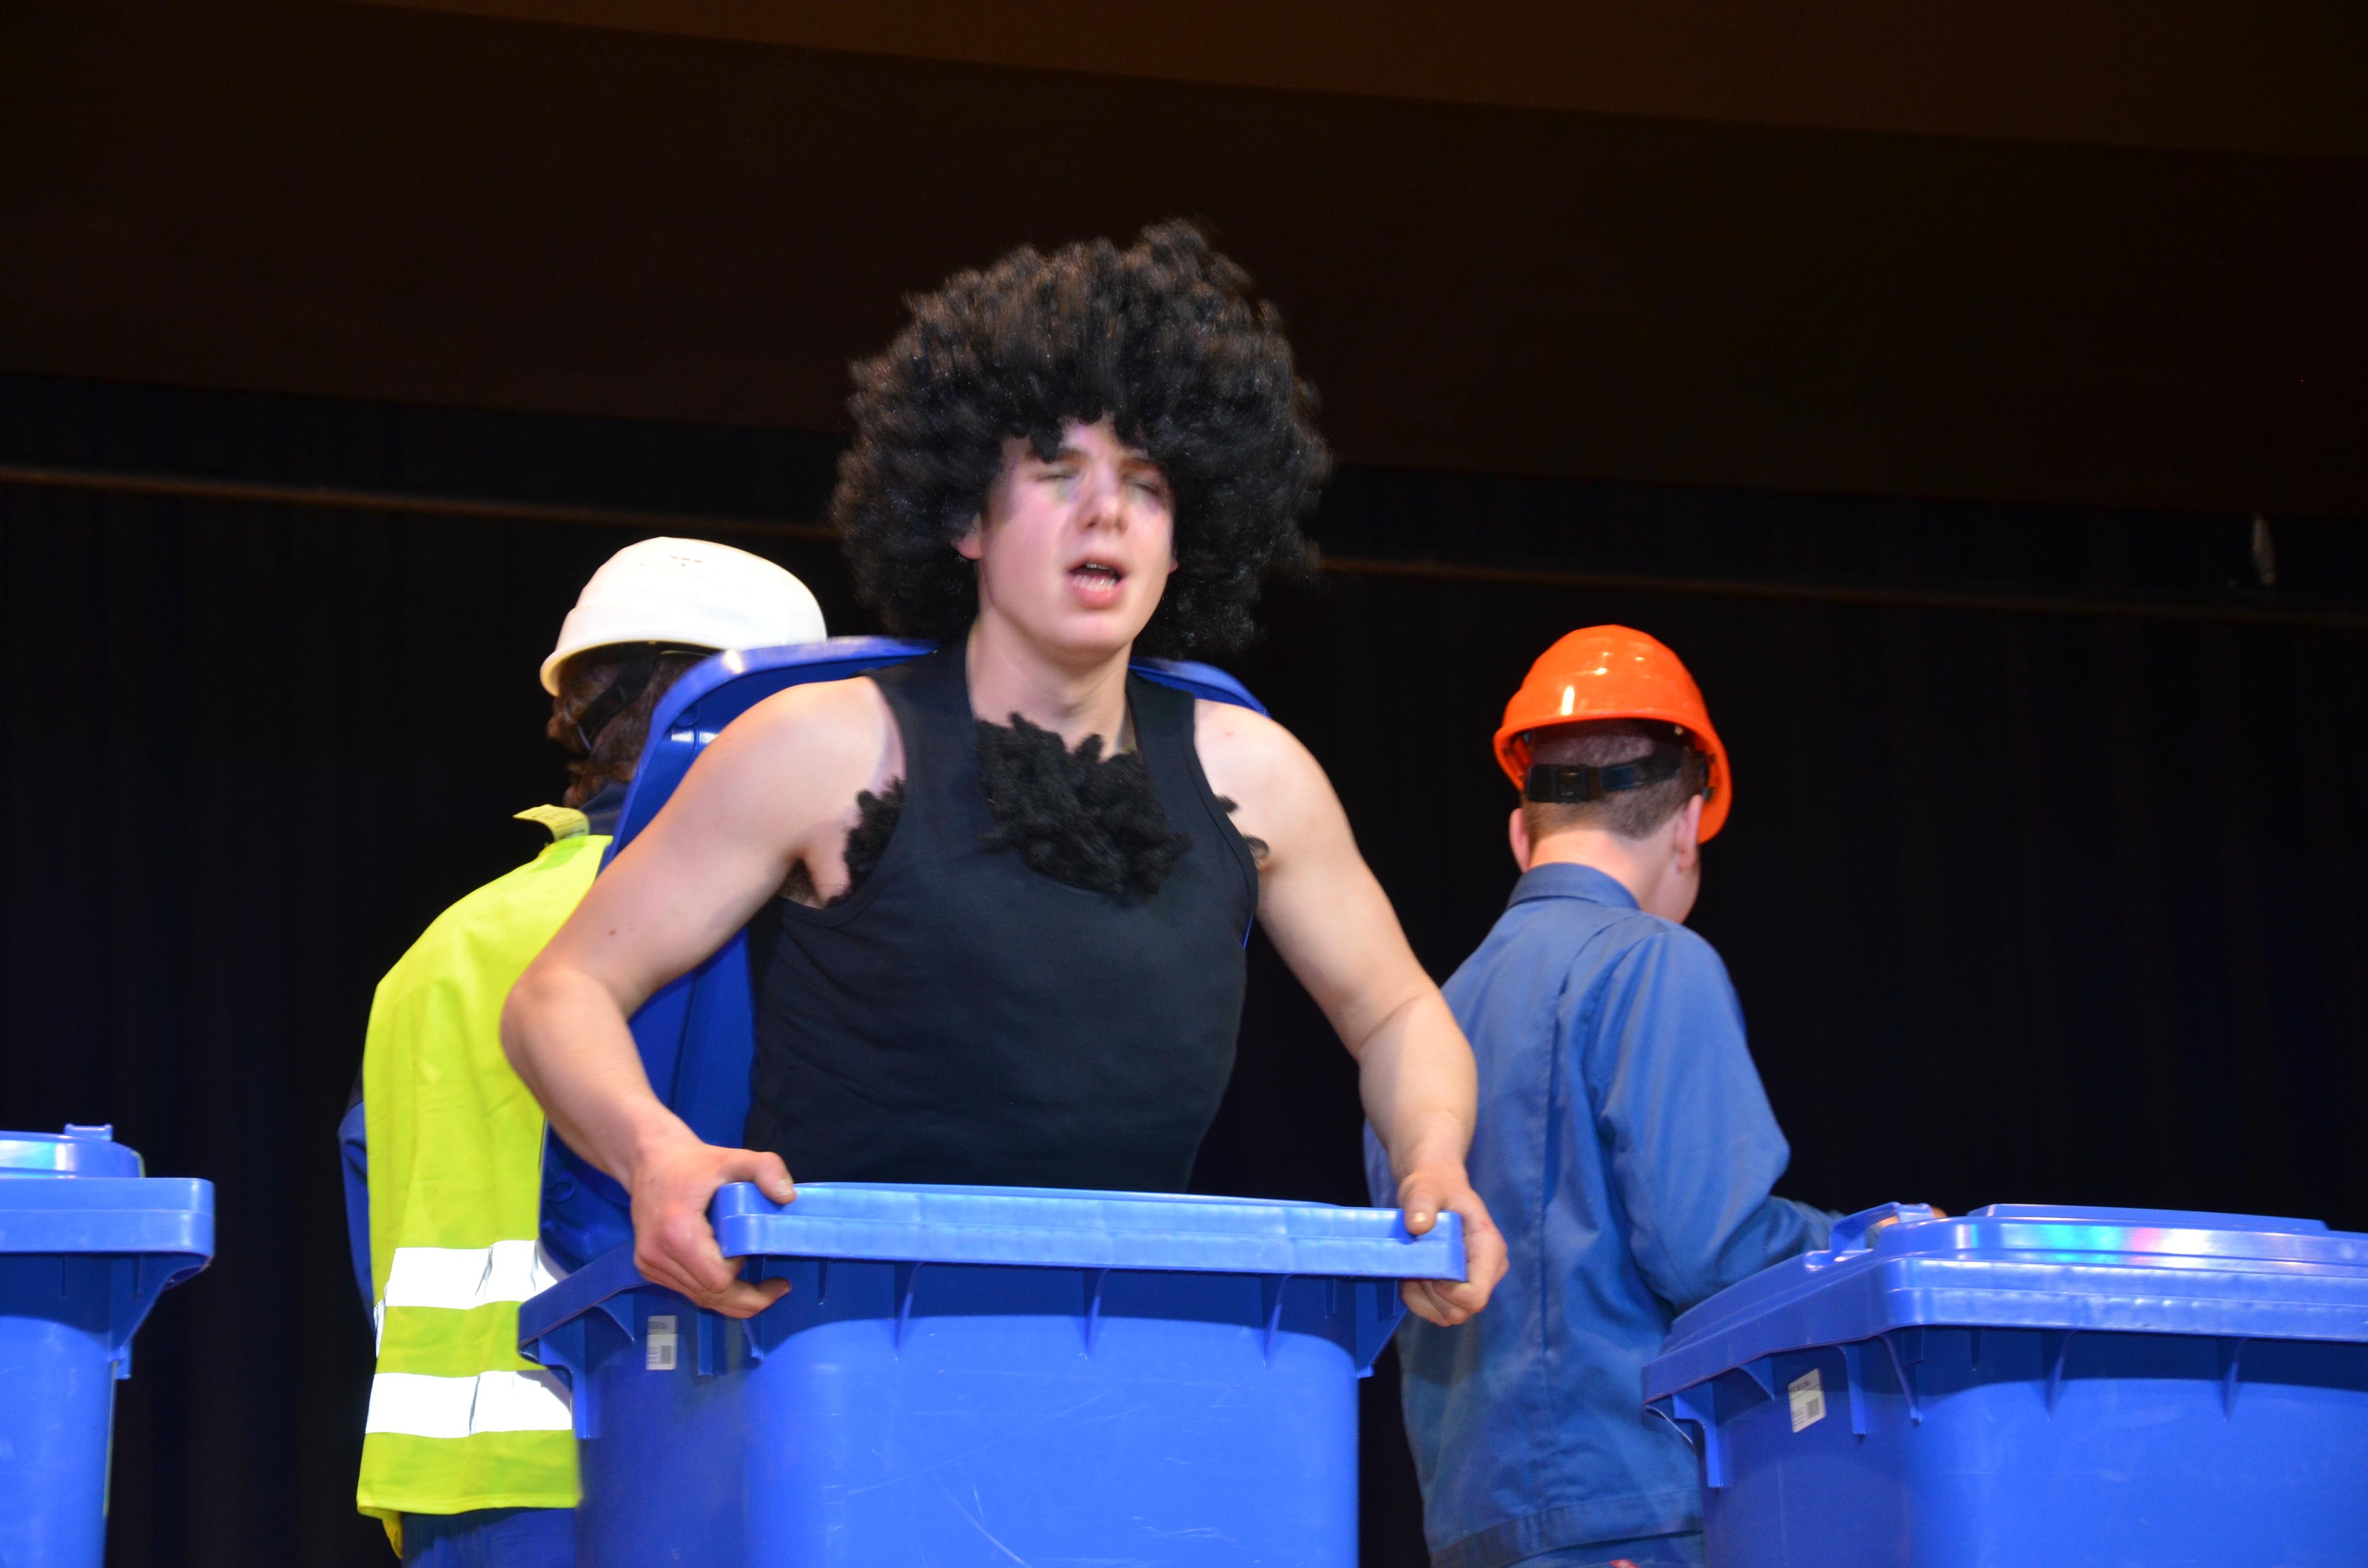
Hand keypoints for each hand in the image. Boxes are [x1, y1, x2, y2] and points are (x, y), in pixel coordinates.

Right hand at [627, 1135, 797, 1318]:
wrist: (651, 1162)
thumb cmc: (694, 1163)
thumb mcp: (735, 1158)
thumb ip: (766, 1169)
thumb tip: (788, 1198)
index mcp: (677, 1232)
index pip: (717, 1279)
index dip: (739, 1273)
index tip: (754, 1253)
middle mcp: (657, 1255)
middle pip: (709, 1296)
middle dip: (745, 1297)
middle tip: (777, 1288)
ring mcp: (649, 1264)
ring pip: (697, 1298)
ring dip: (729, 1296)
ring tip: (760, 1286)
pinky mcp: (648, 1267)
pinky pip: (686, 1290)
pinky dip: (710, 1289)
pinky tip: (730, 1275)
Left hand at [1396, 1165, 1508, 1326]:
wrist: (1435, 1191)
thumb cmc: (1433, 1188)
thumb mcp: (1423, 1189)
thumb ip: (1421, 1203)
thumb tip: (1418, 1225)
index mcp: (1490, 1249)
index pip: (1476, 1296)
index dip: (1447, 1292)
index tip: (1427, 1271)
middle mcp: (1490, 1271)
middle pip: (1461, 1311)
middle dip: (1431, 1294)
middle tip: (1417, 1265)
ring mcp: (1477, 1283)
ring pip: (1449, 1316)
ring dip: (1423, 1297)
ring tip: (1414, 1267)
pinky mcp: (1461, 1290)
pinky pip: (1440, 1313)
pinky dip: (1420, 1300)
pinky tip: (1413, 1277)